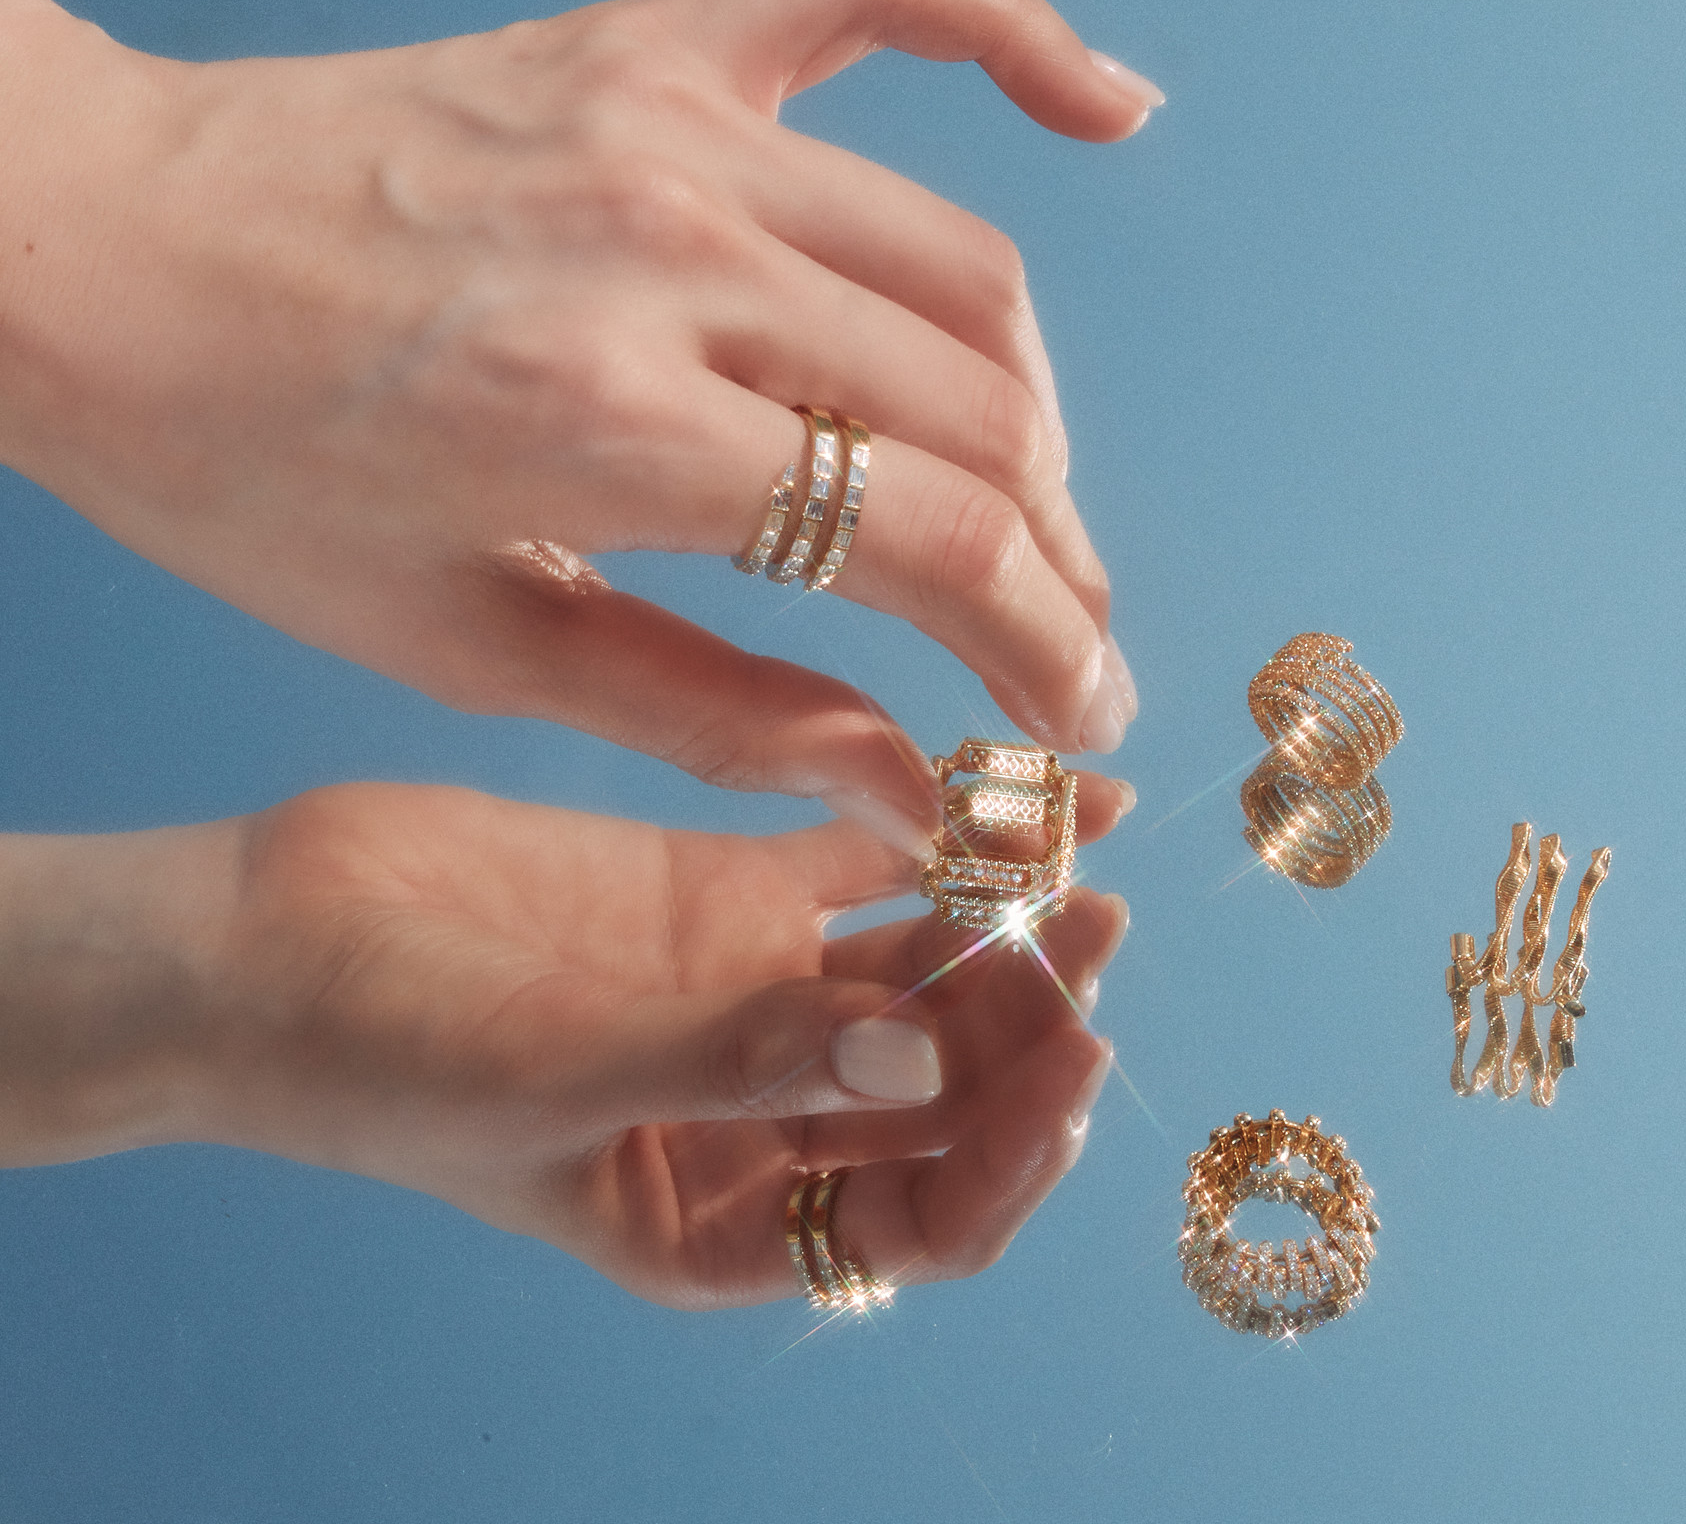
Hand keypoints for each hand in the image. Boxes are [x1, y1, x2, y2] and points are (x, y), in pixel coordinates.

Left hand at [0, 0, 1158, 837]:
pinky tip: (1113, 108)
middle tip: (1065, 635)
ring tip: (1032, 495)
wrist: (91, 245)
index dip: (1043, 648)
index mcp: (606, 423)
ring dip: (1034, 405)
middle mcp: (664, 254)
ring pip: (960, 263)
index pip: (927, 539)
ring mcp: (668, 123)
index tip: (1084, 718)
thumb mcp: (464, 643)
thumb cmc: (243, 466)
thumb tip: (904, 785)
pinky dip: (1013, 34)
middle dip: (1058, 555)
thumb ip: (713, 715)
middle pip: (977, 410)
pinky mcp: (651, 42)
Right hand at [0, 779, 1129, 1306]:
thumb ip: (741, 1063)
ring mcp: (750, 992)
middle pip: (944, 1087)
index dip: (1013, 1152)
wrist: (266, 935)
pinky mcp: (724, 888)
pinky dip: (932, 834)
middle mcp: (761, 1111)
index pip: (918, 1215)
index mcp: (727, 1218)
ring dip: (1006, 927)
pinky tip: (1006, 788)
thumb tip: (916, 1056)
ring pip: (919, 972)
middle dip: (1032, 1026)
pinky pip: (858, 865)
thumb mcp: (560, 1082)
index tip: (1076, 1059)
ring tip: (1083, 853)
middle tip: (1098, 933)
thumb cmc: (377, 1058)